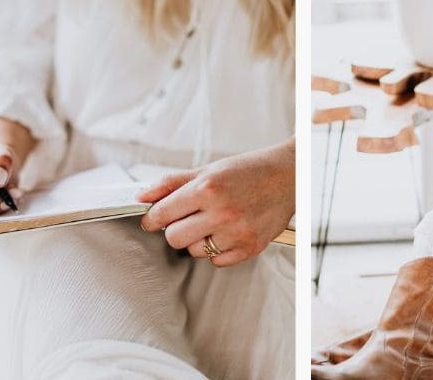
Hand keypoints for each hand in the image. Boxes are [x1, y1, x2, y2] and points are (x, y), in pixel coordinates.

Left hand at [138, 139, 294, 267]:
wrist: (290, 176)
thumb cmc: (249, 171)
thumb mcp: (209, 170)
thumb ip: (172, 184)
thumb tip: (142, 196)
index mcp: (208, 188)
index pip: (161, 214)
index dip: (153, 217)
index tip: (154, 218)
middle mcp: (223, 212)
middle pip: (174, 238)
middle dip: (176, 228)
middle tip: (190, 217)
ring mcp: (237, 232)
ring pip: (194, 251)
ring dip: (199, 239)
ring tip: (216, 222)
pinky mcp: (250, 247)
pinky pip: (217, 260)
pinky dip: (218, 249)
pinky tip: (230, 231)